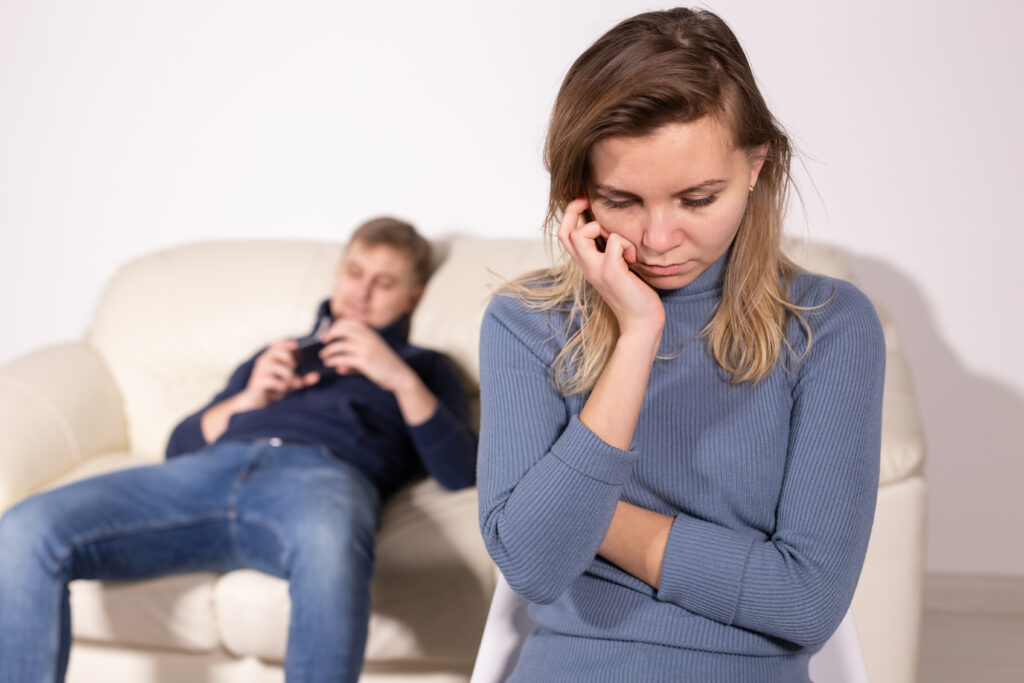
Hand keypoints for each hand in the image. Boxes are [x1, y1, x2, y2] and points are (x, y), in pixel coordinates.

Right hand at [236, 340, 319, 410]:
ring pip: (280, 369)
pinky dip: (281, 386)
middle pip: (279, 353)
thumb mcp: (289, 383)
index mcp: (270, 358)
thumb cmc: (273, 389)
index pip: (277, 345)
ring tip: (287, 384)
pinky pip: (274, 381)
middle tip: (294, 367)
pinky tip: (282, 389)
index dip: (286, 343)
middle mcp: (263, 361)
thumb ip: (302, 379)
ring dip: (288, 377)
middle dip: (290, 360)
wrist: (257, 402)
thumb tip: (316, 376)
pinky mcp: (258, 381)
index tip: (296, 345)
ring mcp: (260, 371)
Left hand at [319, 319, 415, 392]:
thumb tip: (338, 368)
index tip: (329, 333)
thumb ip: (355, 361)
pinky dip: (334, 360)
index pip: (351, 322)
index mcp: (371, 334)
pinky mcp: (365, 361)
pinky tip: (329, 364)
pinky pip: (343, 359)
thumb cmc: (386, 367)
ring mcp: (367, 349)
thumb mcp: (372, 358)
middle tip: (323, 342)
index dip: (337, 325)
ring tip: (323, 357)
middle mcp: (369, 339)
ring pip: (341, 345)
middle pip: (344, 329)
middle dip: (331, 333)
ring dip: (329, 350)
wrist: (401, 377)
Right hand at [557, 197, 664, 335]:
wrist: (642, 323)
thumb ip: (610, 251)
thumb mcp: (618, 268)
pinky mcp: (612, 272)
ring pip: (579, 234)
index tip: (585, 202)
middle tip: (588, 201)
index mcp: (586, 264)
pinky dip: (626, 243)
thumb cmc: (635, 295)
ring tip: (616, 239)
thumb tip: (613, 231)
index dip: (570, 214)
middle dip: (574, 210)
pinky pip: (614, 242)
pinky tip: (634, 257)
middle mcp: (586, 266)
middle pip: (565, 232)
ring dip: (599, 226)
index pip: (565, 235)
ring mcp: (597, 269)